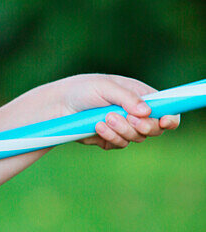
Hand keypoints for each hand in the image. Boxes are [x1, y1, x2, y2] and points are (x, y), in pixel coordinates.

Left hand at [58, 73, 180, 149]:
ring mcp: (125, 128)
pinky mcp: (112, 140)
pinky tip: (97, 126)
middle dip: (143, 126)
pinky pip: (119, 144)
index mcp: (142, 96)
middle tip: (129, 119)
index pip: (167, 109)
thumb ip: (127, 98)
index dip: (170, 118)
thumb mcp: (106, 87)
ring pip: (136, 138)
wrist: (60, 105)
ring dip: (122, 130)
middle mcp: (136, 113)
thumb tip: (147, 112)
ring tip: (105, 118)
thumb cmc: (84, 89)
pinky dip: (110, 137)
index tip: (164, 122)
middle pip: (155, 128)